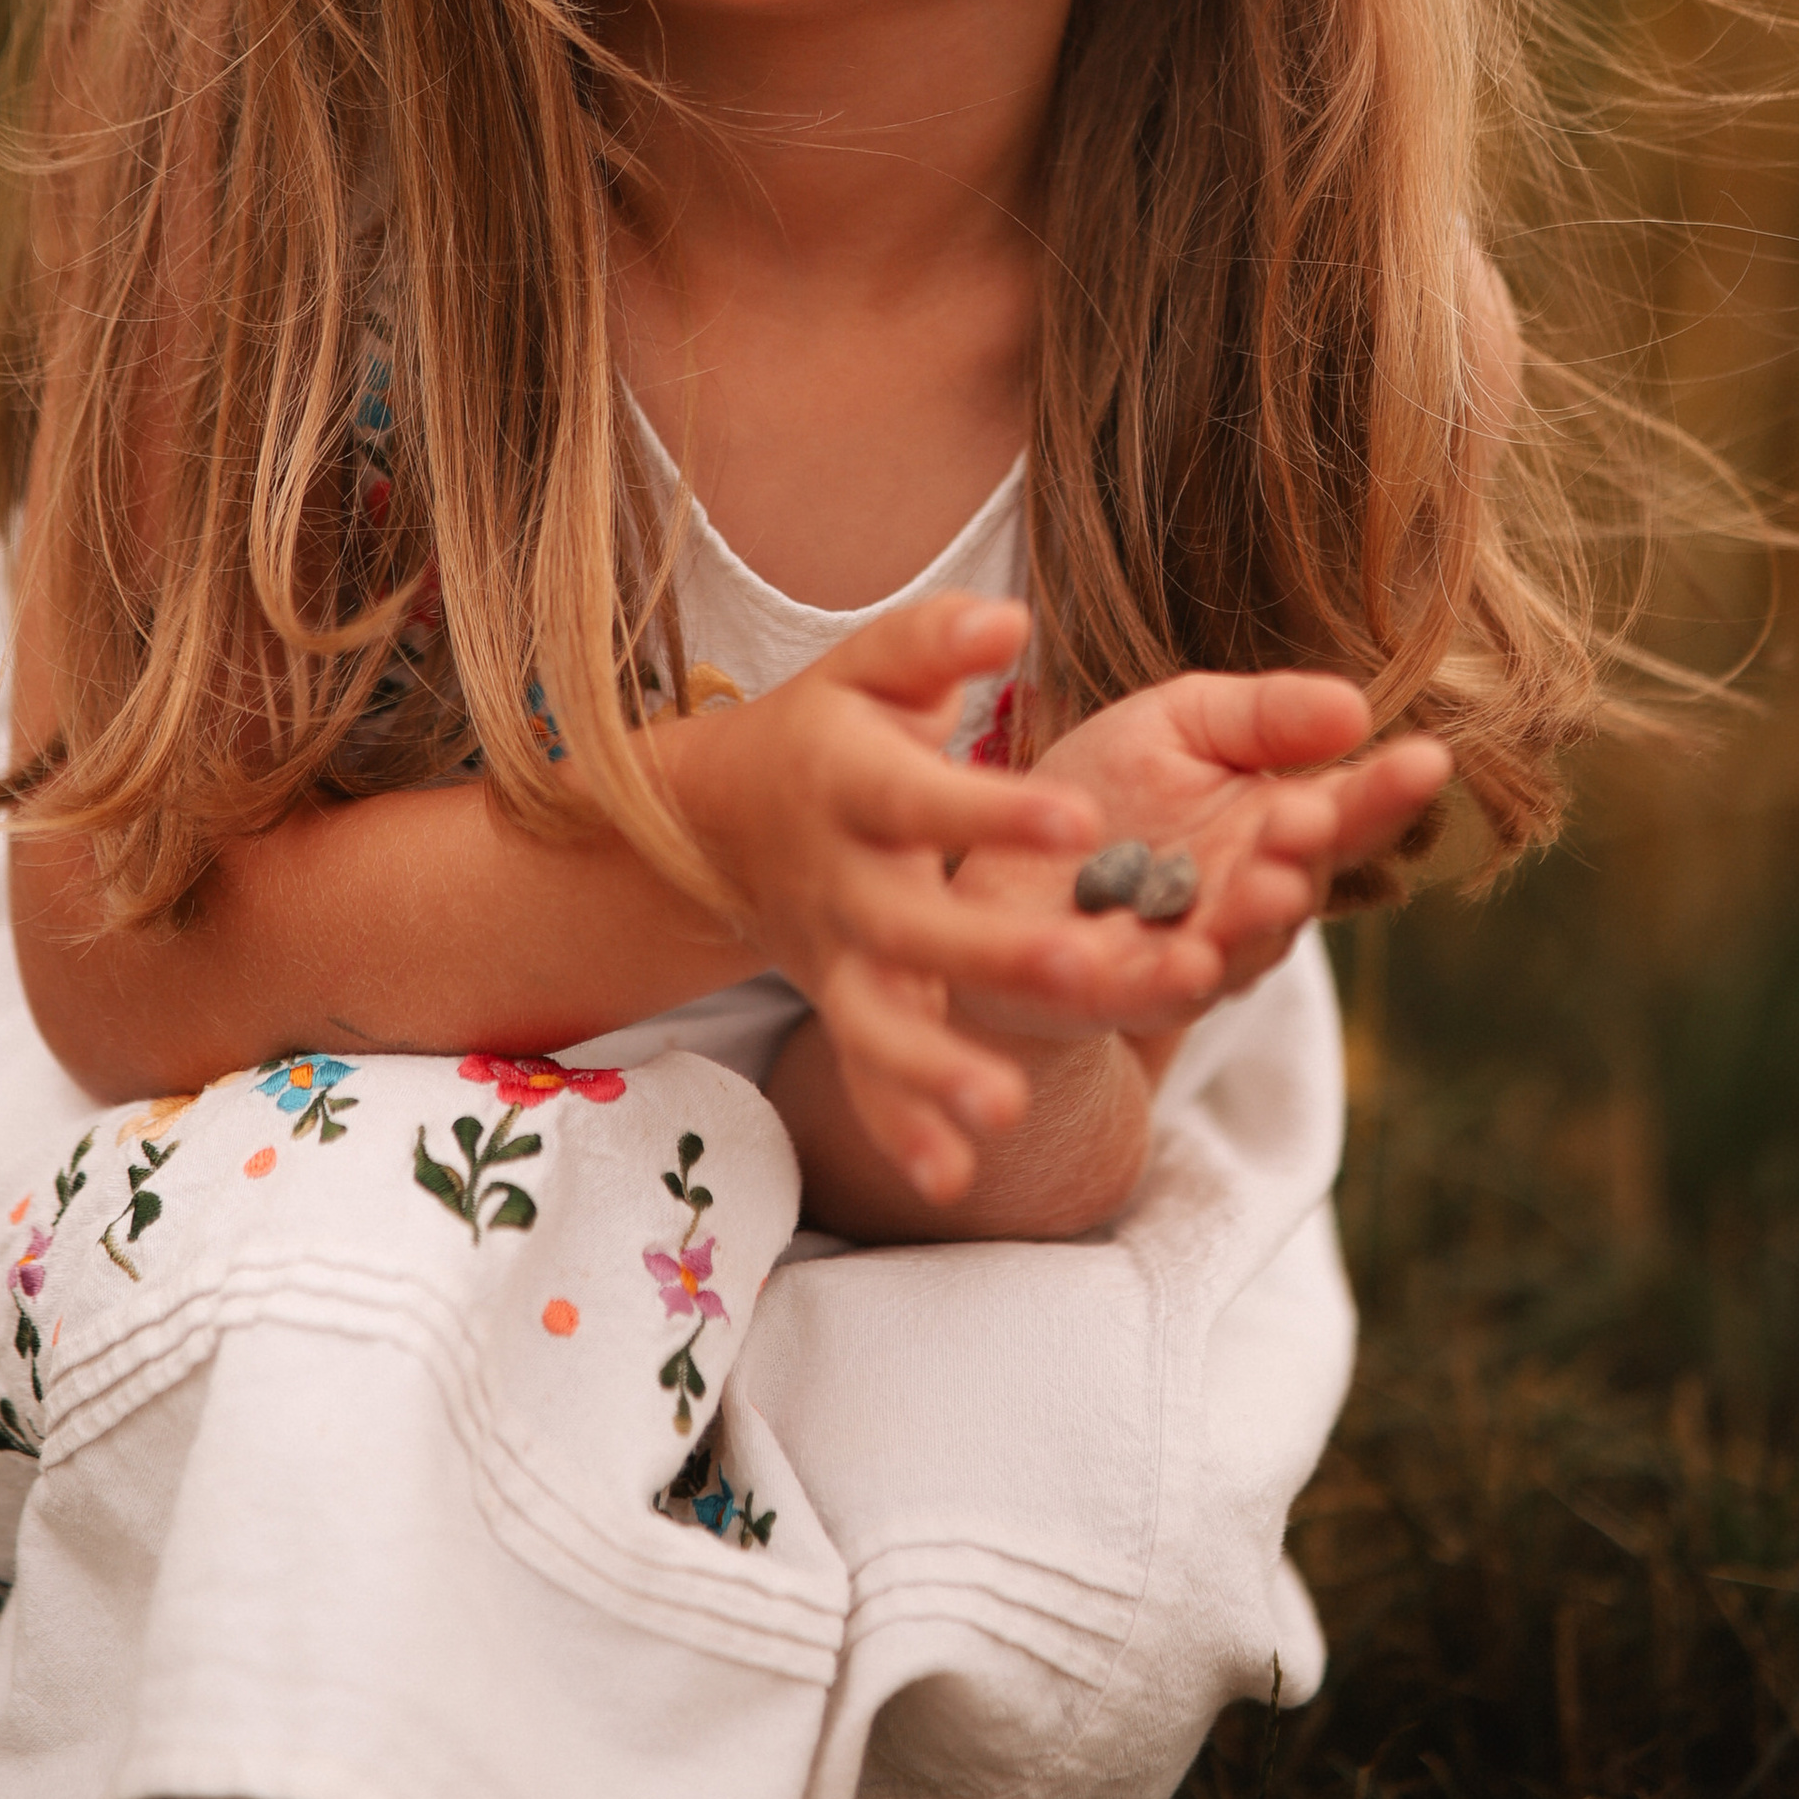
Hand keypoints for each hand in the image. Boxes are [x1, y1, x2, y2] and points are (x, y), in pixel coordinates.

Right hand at [660, 595, 1225, 1198]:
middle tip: (1084, 971)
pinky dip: (901, 1128)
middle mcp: (840, 877)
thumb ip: (937, 639)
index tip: (1083, 815)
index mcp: (851, 782)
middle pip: (912, 922)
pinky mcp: (840, 1007)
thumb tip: (1010, 618)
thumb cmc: (825, 727)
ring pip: (880, 1020)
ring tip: (1003, 1106)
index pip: (923, 796)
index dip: (994, 808)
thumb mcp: (870, 666)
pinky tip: (953, 1180)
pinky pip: (864, 1079)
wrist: (714, 820)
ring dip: (936, 1069)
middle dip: (994, 951)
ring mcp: (835, 955)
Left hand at [973, 670, 1449, 1031]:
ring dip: (1254, 922)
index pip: (1349, 810)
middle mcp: (1245, 899)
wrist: (994, 868)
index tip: (1429, 759)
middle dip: (1308, 852)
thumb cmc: (1102, 794)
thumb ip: (1266, 717)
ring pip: (1237, 947)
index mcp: (1274, 828)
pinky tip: (1190, 964)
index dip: (1389, 790)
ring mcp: (1187, 954)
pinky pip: (1148, 994)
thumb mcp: (1181, 725)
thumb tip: (1360, 707)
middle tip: (1312, 818)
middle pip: (1298, 882)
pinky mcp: (1111, 992)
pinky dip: (1171, 982)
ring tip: (1270, 887)